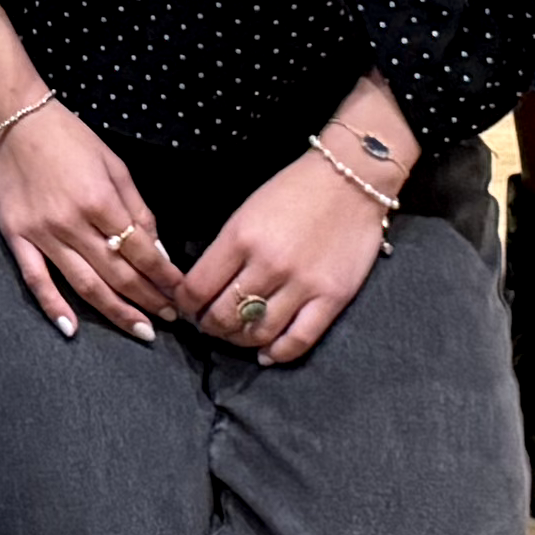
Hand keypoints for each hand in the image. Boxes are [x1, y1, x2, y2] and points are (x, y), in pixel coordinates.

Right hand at [0, 100, 183, 341]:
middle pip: (118, 275)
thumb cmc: (68, 137)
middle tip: (169, 319)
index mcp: (100, 201)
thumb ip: (136, 208)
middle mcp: (72, 223)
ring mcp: (42, 233)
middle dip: (149, 300)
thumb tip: (157, 250)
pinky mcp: (16, 236)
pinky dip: (53, 306)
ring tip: (141, 330)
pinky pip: (35, 279)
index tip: (181, 292)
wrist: (12, 118)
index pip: (141, 252)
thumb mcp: (113, 164)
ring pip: (85, 285)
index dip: (165, 277)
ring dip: (117, 312)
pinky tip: (72, 328)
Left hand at [174, 151, 393, 368]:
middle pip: (224, 316)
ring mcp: (302, 284)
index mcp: (240, 238)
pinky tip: (266, 354)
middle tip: (208, 325)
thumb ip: (226, 249)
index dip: (185, 305)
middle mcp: (268, 265)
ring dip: (239, 341)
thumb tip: (204, 286)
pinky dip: (278, 353)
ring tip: (234, 336)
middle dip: (209, 326)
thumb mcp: (245, 212)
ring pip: (258, 332)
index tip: (185, 307)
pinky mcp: (332, 299)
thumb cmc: (292, 191)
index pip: (198, 288)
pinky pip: (299, 340)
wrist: (349, 180)